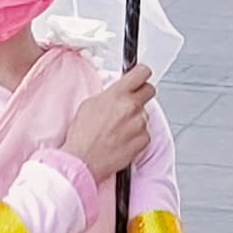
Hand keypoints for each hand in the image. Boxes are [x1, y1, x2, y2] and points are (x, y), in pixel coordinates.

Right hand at [63, 64, 153, 181]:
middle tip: (131, 101)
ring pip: (145, 114)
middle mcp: (132, 106)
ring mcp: (140, 123)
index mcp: (118, 94)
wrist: (84, 160)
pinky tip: (122, 139)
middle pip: (149, 90)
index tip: (141, 76)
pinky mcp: (145, 139)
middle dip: (142, 94)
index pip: (141, 72)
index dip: (142, 73)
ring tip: (118, 128)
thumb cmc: (83, 136)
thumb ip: (109, 95)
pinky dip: (137, 135)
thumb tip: (117, 93)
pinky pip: (145, 132)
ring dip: (136, 118)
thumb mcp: (89, 104)